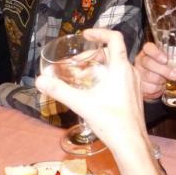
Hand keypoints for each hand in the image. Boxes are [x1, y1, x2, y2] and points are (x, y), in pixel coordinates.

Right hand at [35, 28, 145, 150]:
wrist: (131, 142)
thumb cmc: (111, 121)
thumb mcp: (82, 103)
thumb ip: (60, 90)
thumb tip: (40, 80)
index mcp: (121, 67)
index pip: (115, 38)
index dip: (100, 32)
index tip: (86, 35)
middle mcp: (131, 71)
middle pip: (113, 52)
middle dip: (93, 54)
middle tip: (77, 62)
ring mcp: (135, 83)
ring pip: (117, 65)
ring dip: (100, 65)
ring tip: (83, 76)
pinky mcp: (134, 94)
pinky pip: (121, 76)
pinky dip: (107, 76)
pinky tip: (95, 90)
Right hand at [134, 42, 175, 100]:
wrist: (153, 82)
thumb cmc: (164, 67)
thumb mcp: (174, 60)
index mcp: (149, 51)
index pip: (149, 48)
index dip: (156, 53)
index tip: (165, 59)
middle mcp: (141, 60)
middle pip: (148, 63)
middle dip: (163, 70)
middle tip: (174, 75)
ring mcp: (138, 72)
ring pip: (149, 76)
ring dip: (160, 81)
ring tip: (166, 81)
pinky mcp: (139, 84)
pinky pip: (148, 88)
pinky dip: (157, 89)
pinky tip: (160, 87)